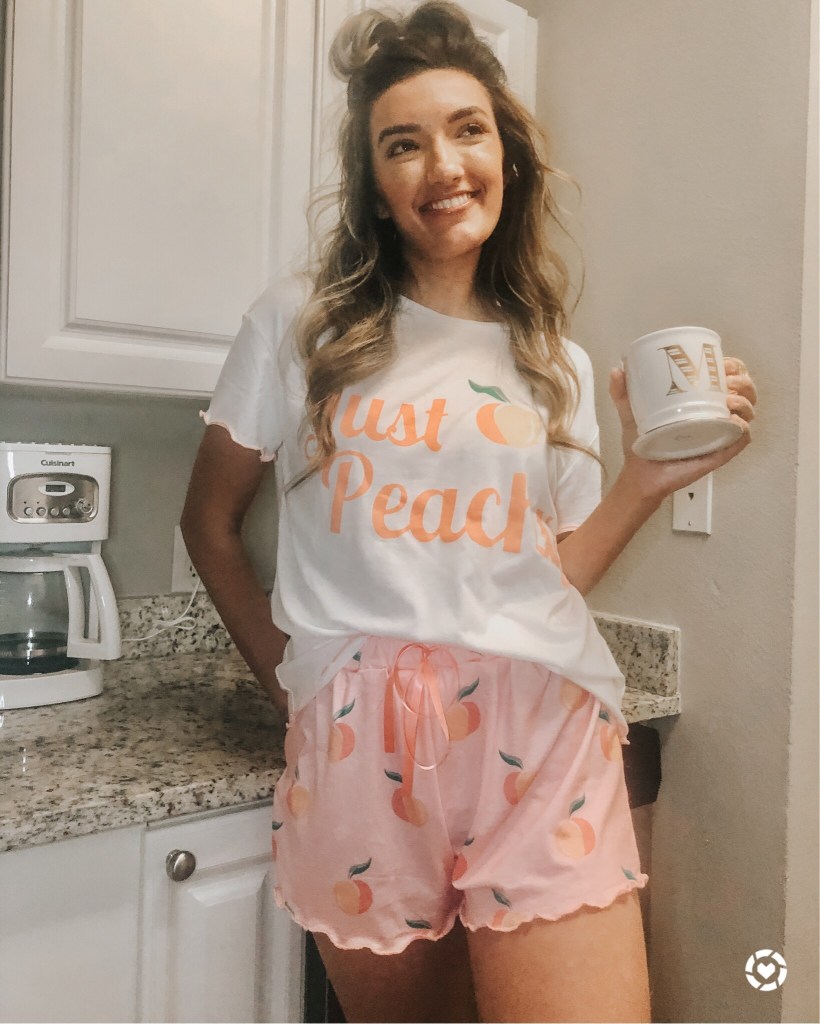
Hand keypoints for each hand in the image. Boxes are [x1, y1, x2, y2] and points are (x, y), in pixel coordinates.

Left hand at [609, 356, 756, 502]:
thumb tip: (616, 369)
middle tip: (729, 380)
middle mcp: (715, 416)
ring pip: (748, 413)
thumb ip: (622, 392)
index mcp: (700, 401)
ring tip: (728, 399)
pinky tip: (734, 421)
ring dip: (745, 401)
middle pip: (745, 392)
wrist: (640, 475)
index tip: (723, 362)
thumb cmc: (641, 443)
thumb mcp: (630, 412)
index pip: (729, 378)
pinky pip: (741, 439)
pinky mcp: (720, 453)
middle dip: (744, 381)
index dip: (734, 366)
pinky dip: (743, 428)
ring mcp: (719, 434)